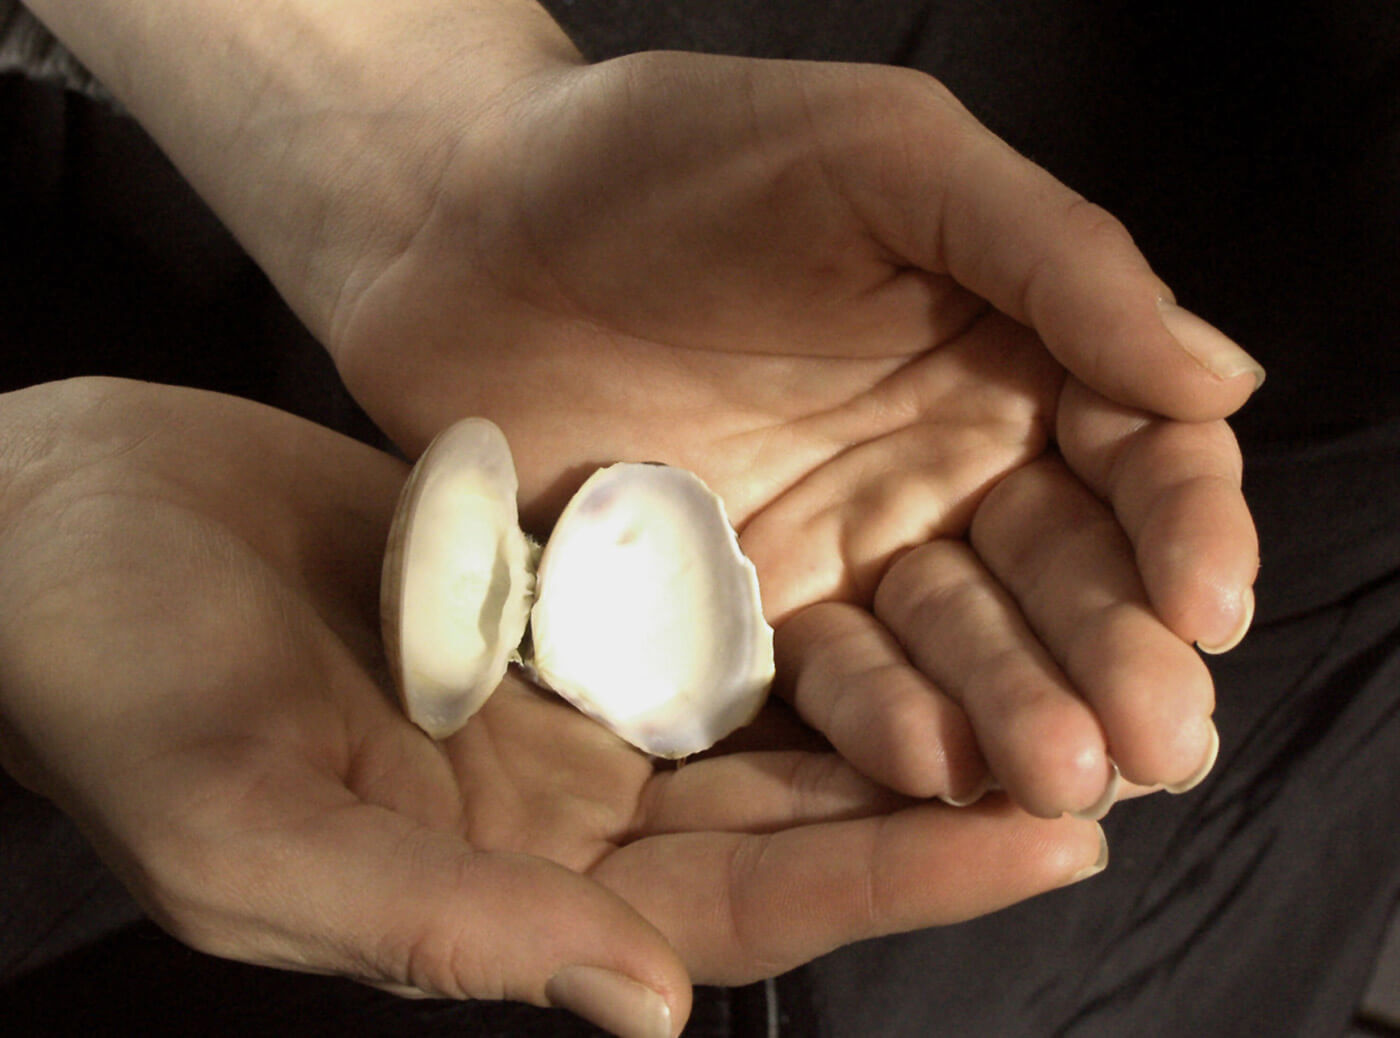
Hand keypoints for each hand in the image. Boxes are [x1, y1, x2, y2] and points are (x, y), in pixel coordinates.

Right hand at [0, 379, 1106, 1035]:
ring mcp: (552, 701)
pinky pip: (695, 611)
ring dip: (887, 702)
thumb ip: (444, 926)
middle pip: (781, 824)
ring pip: (757, 720)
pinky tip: (893, 577)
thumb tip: (639, 1011)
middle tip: (1104, 748)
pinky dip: (792, 607)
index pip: (736, 919)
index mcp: (502, 892)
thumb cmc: (122, 688)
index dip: (890, 885)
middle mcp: (550, 810)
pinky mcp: (544, 598)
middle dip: (936, 796)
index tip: (1044, 843)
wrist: (67, 528)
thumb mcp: (259, 834)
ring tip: (1040, 663)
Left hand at [328, 49, 1259, 814]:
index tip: (1205, 598)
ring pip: (959, 655)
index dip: (1182, 528)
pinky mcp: (739, 615)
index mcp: (1000, 353)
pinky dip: (882, 729)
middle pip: (1059, 579)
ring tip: (1051, 773)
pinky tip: (928, 766)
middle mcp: (937, 466)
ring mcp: (840, 551)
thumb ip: (1051, 254)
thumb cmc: (673, 156)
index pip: (1132, 455)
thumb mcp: (883, 156)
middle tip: (1153, 737)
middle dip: (1113, 655)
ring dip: (1015, 717)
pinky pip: (826, 687)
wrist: (470, 224)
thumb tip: (1220, 381)